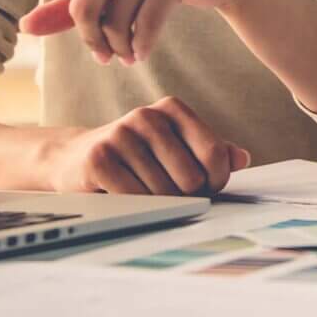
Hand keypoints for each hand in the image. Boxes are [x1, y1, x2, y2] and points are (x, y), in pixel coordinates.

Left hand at [0, 0, 258, 64]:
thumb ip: (68, 11)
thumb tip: (23, 26)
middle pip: (84, 8)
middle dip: (92, 42)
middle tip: (103, 57)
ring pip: (116, 21)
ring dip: (120, 49)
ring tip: (128, 55)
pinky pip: (145, 23)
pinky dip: (141, 46)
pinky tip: (141, 54)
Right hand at [46, 96, 250, 195]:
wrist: (74, 159)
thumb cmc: (135, 157)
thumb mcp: (174, 147)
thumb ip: (210, 151)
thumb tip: (242, 158)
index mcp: (172, 109)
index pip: (215, 154)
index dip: (216, 182)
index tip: (205, 189)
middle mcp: (147, 116)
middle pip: (192, 178)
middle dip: (186, 196)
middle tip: (168, 194)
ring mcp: (121, 134)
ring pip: (165, 192)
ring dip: (159, 203)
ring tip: (143, 193)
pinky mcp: (99, 158)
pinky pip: (137, 198)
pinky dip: (137, 207)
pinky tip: (126, 197)